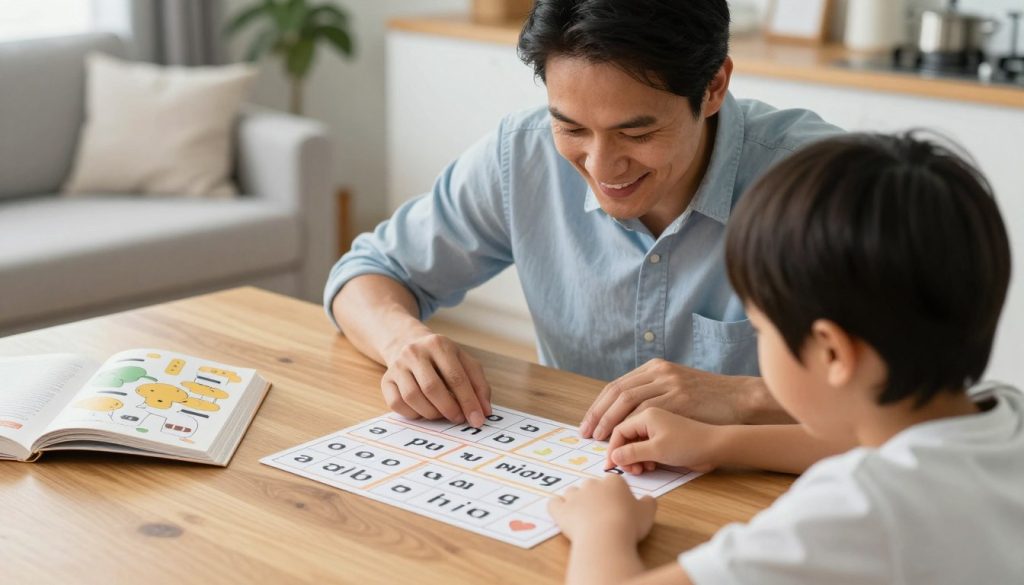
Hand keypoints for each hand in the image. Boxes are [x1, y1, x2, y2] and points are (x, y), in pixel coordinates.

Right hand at [380, 328, 490, 426]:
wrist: (408, 344)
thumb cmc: (442, 359)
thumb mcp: (464, 362)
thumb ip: (478, 385)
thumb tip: (484, 411)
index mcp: (439, 344)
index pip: (456, 377)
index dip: (468, 401)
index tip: (477, 420)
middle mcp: (415, 352)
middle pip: (432, 388)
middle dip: (449, 409)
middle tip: (458, 419)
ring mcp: (397, 366)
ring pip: (412, 397)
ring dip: (431, 413)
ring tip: (442, 414)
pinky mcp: (386, 380)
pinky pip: (397, 404)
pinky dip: (413, 414)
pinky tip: (424, 411)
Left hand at [549, 475, 655, 542]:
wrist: (606, 538)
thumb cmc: (629, 524)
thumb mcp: (648, 512)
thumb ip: (648, 502)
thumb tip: (647, 499)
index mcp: (613, 481)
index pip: (614, 483)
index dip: (617, 497)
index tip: (621, 510)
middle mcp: (592, 484)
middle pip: (592, 487)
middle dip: (596, 498)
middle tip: (604, 517)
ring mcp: (574, 496)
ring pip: (572, 493)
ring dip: (576, 502)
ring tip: (585, 519)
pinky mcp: (560, 510)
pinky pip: (554, 504)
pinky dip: (557, 507)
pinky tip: (562, 515)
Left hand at [580, 358, 765, 439]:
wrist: (740, 398)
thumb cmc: (710, 399)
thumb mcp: (678, 386)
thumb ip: (655, 392)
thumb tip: (628, 410)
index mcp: (655, 367)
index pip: (617, 386)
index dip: (599, 406)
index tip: (588, 424)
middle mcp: (659, 371)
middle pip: (617, 391)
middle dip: (598, 413)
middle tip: (586, 433)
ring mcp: (669, 383)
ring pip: (627, 400)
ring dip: (608, 420)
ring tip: (600, 437)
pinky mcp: (680, 398)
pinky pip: (646, 411)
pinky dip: (630, 424)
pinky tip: (622, 437)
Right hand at [606, 408, 721, 474]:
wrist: (717, 446)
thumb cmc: (689, 444)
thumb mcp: (657, 451)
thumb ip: (632, 453)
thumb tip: (613, 457)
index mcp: (646, 413)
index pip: (618, 428)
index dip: (612, 448)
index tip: (611, 465)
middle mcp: (650, 415)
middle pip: (624, 434)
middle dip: (623, 454)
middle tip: (631, 470)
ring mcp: (657, 424)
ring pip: (634, 440)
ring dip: (634, 457)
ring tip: (642, 469)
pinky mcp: (664, 434)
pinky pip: (645, 444)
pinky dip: (643, 456)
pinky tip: (651, 465)